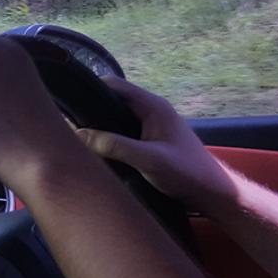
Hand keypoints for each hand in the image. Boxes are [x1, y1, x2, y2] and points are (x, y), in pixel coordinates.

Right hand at [75, 76, 235, 214]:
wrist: (212, 192)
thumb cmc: (186, 173)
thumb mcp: (147, 159)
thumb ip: (113, 146)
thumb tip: (77, 134)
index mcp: (153, 106)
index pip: (114, 85)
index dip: (89, 89)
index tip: (66, 102)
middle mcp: (151, 110)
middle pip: (112, 100)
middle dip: (89, 109)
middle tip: (66, 124)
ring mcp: (151, 125)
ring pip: (115, 117)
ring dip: (98, 125)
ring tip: (74, 136)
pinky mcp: (149, 139)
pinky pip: (121, 131)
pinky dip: (107, 136)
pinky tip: (94, 149)